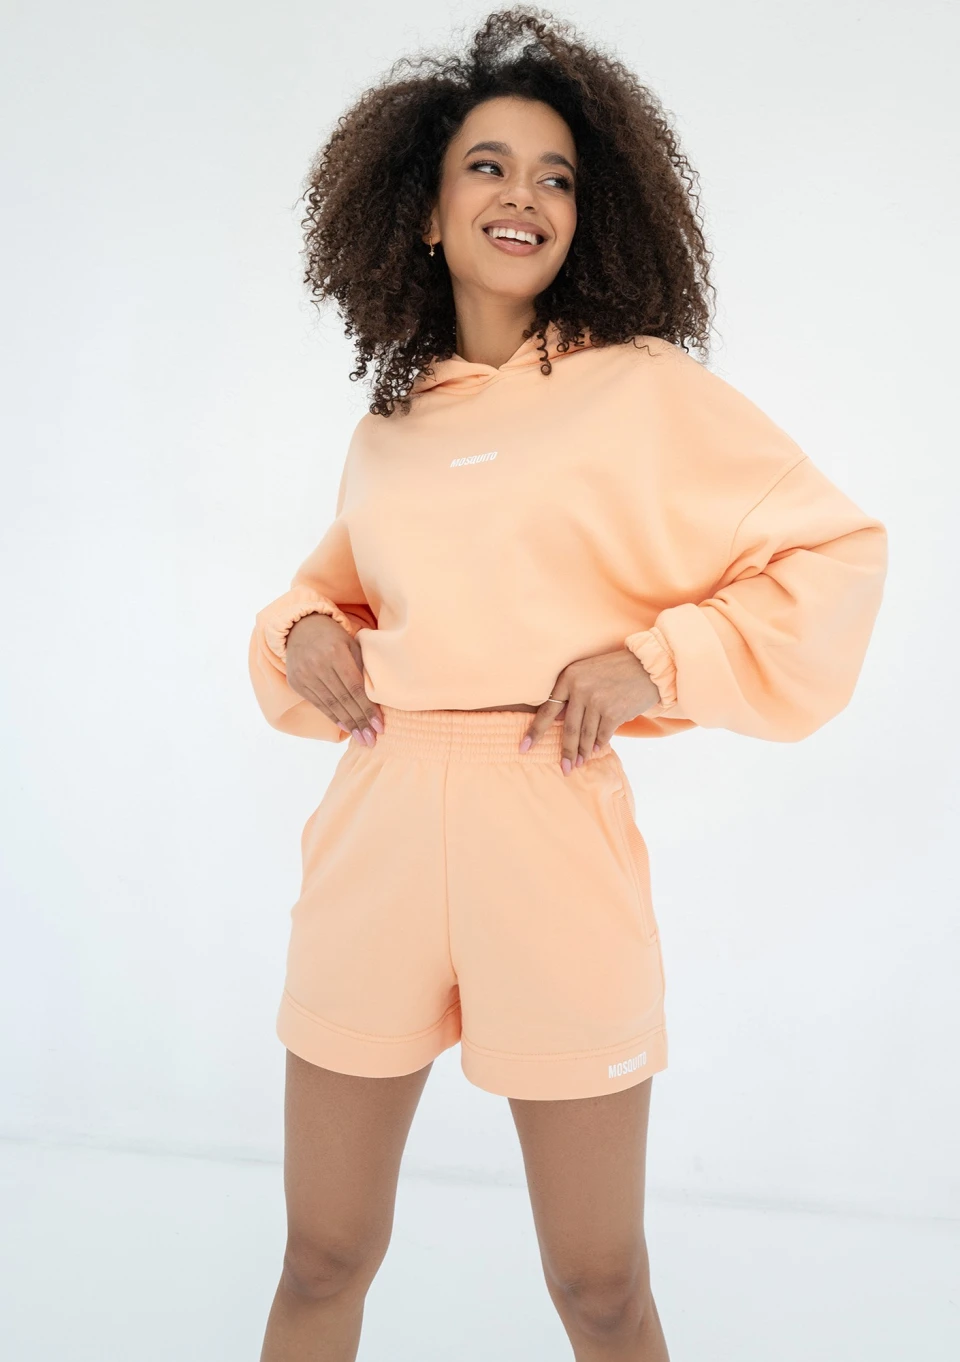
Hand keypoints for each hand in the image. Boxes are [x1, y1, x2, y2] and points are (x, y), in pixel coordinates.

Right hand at [285, 613, 383, 745]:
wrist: (301, 628)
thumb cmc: (335, 638)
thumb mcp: (353, 645)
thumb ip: (363, 669)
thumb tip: (377, 701)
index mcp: (336, 652)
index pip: (355, 687)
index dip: (367, 709)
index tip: (380, 726)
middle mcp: (318, 664)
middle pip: (343, 699)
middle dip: (360, 722)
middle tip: (372, 740)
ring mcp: (304, 674)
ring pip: (330, 705)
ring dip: (348, 724)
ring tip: (362, 738)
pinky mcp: (296, 682)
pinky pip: (318, 704)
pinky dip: (333, 716)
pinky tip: (346, 726)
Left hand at [519, 649, 660, 772]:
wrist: (647, 666)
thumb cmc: (614, 671)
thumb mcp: (587, 673)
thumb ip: (572, 695)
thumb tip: (557, 723)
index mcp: (568, 677)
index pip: (547, 710)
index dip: (535, 732)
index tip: (523, 748)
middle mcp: (580, 688)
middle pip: (567, 729)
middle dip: (565, 752)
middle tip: (564, 768)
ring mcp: (597, 700)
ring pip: (585, 735)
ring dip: (582, 752)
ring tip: (578, 763)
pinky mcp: (614, 712)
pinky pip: (602, 736)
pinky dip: (598, 744)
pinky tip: (595, 749)